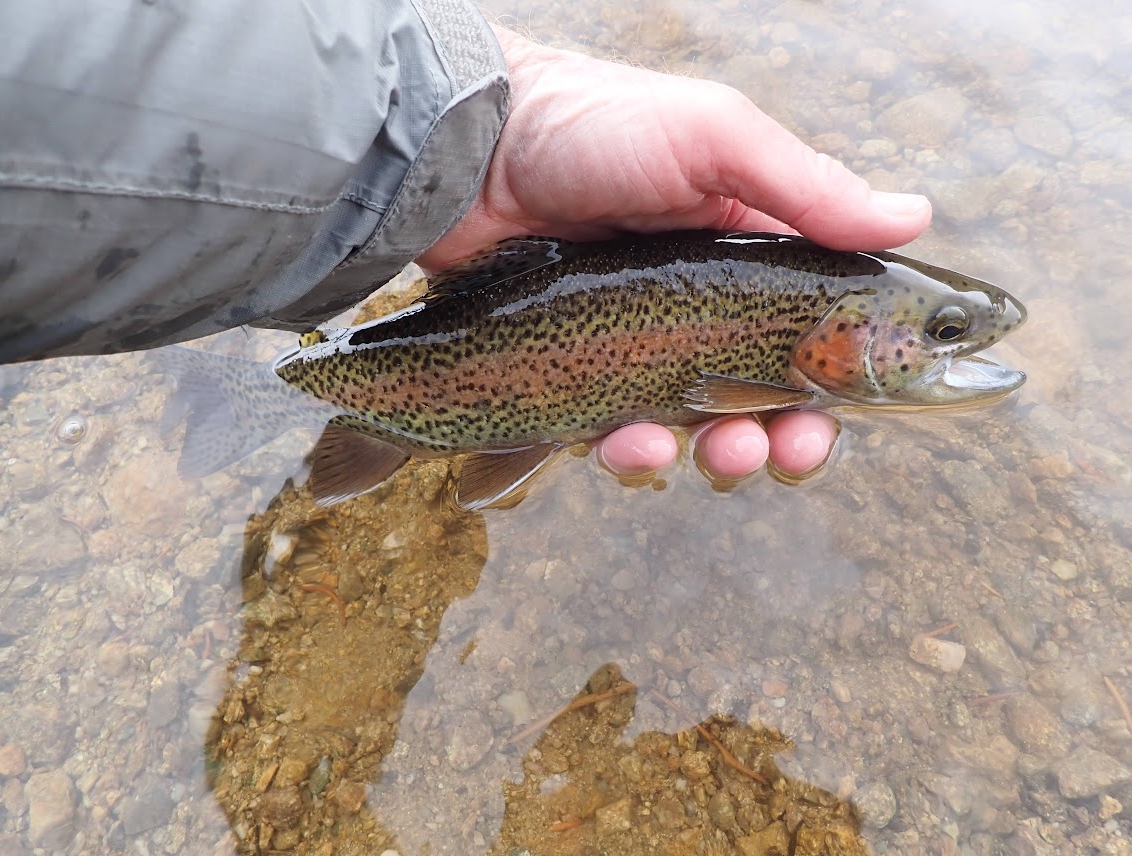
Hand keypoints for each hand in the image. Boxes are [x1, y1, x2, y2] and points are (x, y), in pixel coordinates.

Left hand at [420, 28, 931, 481]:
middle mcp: (700, 307)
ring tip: (719, 453)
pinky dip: (635, 452)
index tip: (850, 411)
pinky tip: (634, 445)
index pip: (814, 329)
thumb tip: (916, 217)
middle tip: (785, 451)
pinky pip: (618, 433)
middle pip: (763, 396)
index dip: (840, 379)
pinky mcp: (579, 373)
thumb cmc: (593, 125)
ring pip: (696, 428)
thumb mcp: (712, 138)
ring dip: (719, 454)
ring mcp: (639, 345)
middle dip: (784, 436)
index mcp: (746, 253)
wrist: (469, 150)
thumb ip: (807, 187)